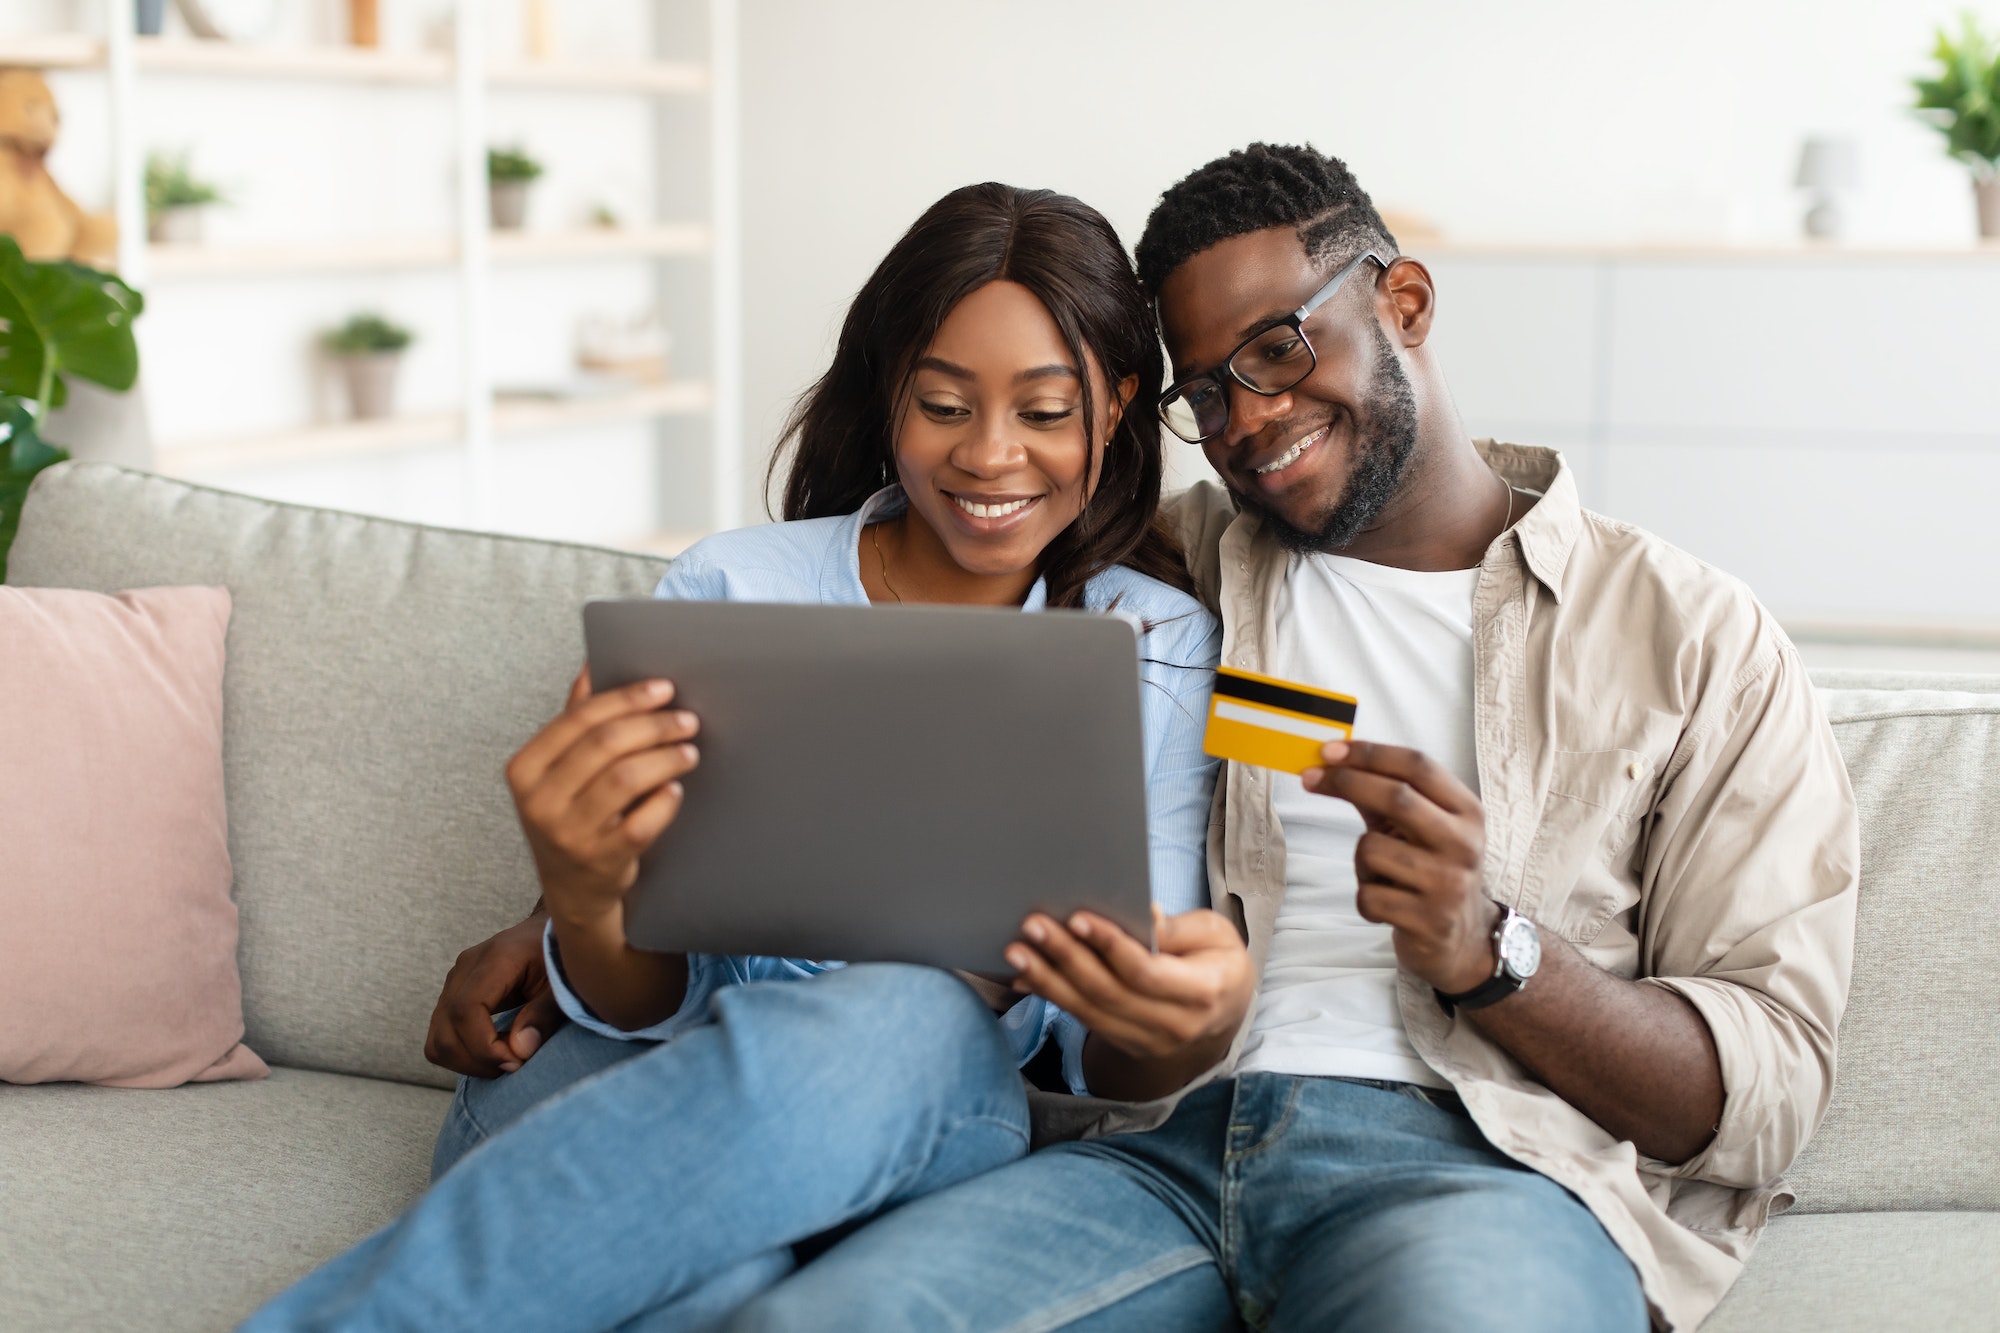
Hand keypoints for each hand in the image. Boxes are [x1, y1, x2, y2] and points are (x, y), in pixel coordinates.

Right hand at [424, 911, 564, 1077]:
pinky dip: (463, 1055)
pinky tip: (495, 1052)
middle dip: (478, 1061)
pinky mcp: (453, 995)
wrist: (550, 932)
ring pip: (437, 1040)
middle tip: (515, 1064)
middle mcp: (466, 968)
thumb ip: (545, 1014)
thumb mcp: (566, 983)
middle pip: (446, 1030)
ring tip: (506, 1060)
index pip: (466, 1010)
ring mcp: (455, 982)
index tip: (514, 1062)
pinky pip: (442, 1037)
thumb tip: (519, 1051)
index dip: (484, 1047)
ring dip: (468, 1062)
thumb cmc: (562, 956)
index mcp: (496, 958)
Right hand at [506, 666, 700, 929]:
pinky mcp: (602, 860)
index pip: (579, 719)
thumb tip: (591, 664)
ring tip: (690, 751)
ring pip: (626, 779)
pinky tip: (676, 789)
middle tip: (687, 720)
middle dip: (654, 726)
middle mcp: (539, 802)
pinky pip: (643, 821)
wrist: (572, 888)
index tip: (664, 688)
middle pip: (606, 745)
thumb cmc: (570, 814)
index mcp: (524, 769)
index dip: (626, 698)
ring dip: (666, 758)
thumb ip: (573, 719)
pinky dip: (665, 801)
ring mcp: (568, 834)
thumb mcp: (558, 770)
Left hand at [1006, 907, 1253, 1063]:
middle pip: (1109, 992)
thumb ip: (1178, 930)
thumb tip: (1143, 915)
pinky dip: (1052, 996)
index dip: (1110, 945)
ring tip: (1016, 950)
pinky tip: (1025, 975)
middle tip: (1033, 926)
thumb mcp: (1216, 936)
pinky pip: (1083, 1020)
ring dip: (1048, 979)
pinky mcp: (1125, 1043)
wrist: (1223, 1016)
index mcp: (1203, 992)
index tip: (1078, 918)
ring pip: (1089, 1011)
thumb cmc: (1219, 962)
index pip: (1146, 972)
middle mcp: (1173, 1025)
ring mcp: (1147, 1041)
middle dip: (1067, 957)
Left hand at [1302, 739, 1500, 993]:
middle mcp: (1464, 844)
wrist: (1465, 940)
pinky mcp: (1430, 921)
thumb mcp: (1419, 829)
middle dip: (1348, 782)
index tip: (1329, 750)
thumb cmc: (1430, 871)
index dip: (1370, 753)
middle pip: (1397, 797)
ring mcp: (1450, 884)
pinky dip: (1366, 899)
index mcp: (1467, 812)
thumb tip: (1328, 762)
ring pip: (1372, 850)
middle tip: (1311, 778)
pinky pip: (1368, 896)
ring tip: (1383, 877)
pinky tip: (1388, 907)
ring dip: (1361, 862)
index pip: (1418, 766)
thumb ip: (1383, 796)